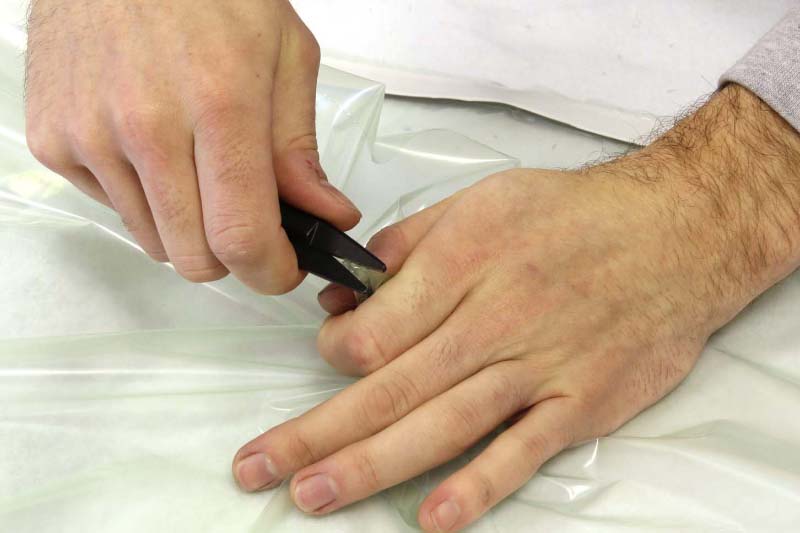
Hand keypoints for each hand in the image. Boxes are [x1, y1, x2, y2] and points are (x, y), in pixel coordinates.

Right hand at [25, 0, 359, 292]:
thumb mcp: (284, 53)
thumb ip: (300, 147)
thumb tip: (327, 215)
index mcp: (220, 104)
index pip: (241, 236)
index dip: (270, 271)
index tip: (283, 268)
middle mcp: (146, 128)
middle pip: (194, 257)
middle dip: (231, 256)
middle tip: (247, 220)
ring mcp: (91, 136)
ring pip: (154, 241)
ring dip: (187, 226)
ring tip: (197, 166)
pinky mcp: (54, 140)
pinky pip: (113, 209)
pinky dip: (143, 198)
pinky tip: (152, 148)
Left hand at [233, 85, 799, 531]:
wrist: (675, 230)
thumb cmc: (573, 214)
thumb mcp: (481, 200)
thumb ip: (408, 243)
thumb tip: (347, 291)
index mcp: (463, 261)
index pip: (373, 329)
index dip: (333, 351)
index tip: (328, 355)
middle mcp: (494, 318)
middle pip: (389, 386)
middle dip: (317, 430)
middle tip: (258, 468)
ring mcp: (539, 365)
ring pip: (442, 423)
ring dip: (372, 465)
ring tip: (314, 495)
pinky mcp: (580, 401)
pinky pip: (524, 449)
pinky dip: (480, 485)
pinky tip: (435, 517)